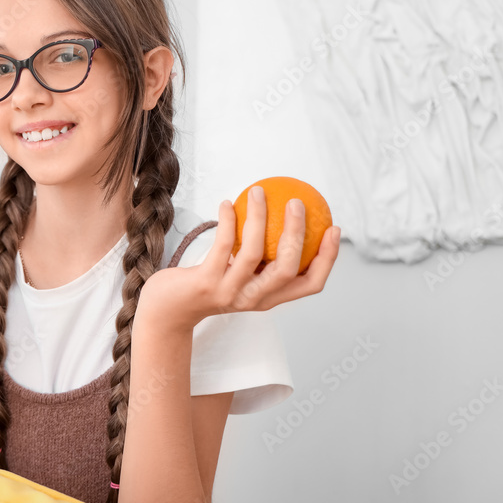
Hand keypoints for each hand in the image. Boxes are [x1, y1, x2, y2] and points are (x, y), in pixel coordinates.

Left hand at [138, 188, 340, 332]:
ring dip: (260, 218)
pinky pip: (222, 246)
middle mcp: (254, 299)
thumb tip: (281, 218)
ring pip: (255, 253)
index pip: (310, 284)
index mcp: (269, 298)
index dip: (328, 259)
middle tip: (297, 203)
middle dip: (298, 233)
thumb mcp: (239, 274)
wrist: (169, 311)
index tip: (333, 229)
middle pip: (289, 268)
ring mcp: (231, 292)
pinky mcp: (206, 283)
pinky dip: (228, 221)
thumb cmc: (208, 284)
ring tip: (260, 191)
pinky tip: (228, 202)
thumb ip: (261, 257)